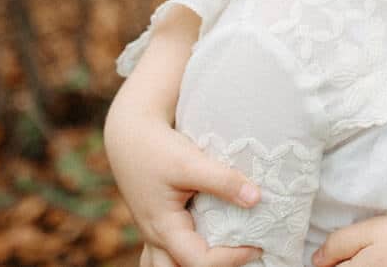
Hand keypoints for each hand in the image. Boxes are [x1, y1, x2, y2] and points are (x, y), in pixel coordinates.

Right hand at [104, 5, 261, 266]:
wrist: (129, 133)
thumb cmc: (156, 147)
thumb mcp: (191, 162)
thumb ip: (223, 181)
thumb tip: (257, 199)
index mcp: (163, 228)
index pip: (198, 262)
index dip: (231, 258)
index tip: (257, 245)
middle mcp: (156, 236)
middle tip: (244, 252)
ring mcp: (154, 231)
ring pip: (170, 265)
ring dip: (196, 261)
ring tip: (227, 250)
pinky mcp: (159, 221)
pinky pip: (171, 250)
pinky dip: (189, 252)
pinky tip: (212, 238)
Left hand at [313, 216, 386, 266]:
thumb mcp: (371, 230)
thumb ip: (338, 244)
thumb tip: (316, 259)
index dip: (327, 260)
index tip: (334, 252)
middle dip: (342, 263)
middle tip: (361, 249)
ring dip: (358, 264)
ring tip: (375, 253)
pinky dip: (370, 266)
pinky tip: (384, 259)